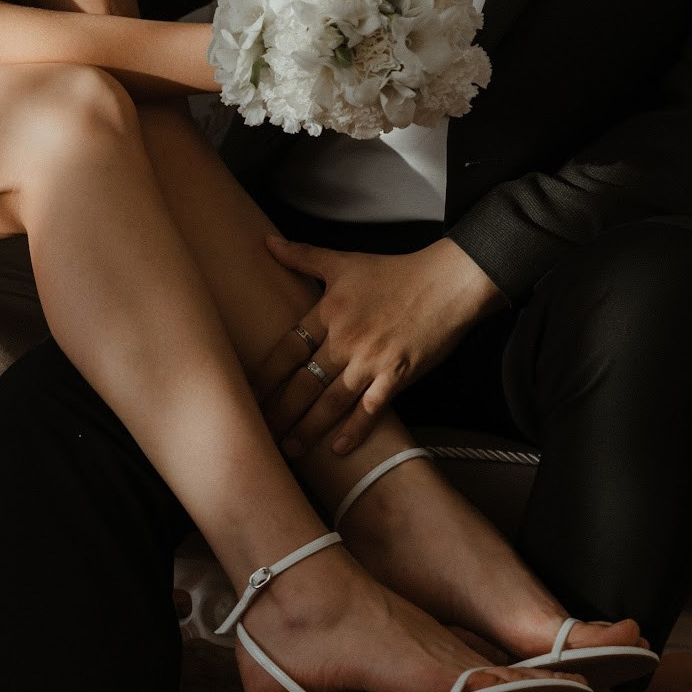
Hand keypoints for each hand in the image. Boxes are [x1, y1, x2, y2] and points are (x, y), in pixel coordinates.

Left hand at [253, 235, 504, 459]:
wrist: (447, 282)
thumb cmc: (395, 272)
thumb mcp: (343, 261)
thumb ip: (302, 256)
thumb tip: (267, 242)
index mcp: (328, 313)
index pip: (286, 351)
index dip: (264, 377)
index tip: (244, 397)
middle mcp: (345, 339)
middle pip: (303, 383)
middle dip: (279, 412)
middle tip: (259, 435)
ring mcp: (372, 359)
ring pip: (331, 401)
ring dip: (308, 428)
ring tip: (289, 450)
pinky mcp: (399, 374)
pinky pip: (371, 408)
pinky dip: (355, 430)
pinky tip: (338, 449)